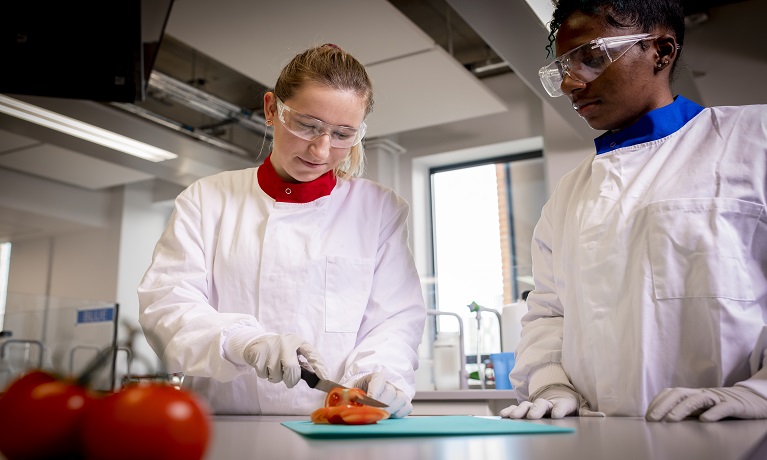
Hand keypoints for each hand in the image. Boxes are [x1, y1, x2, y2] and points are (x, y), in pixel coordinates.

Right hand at [243, 334, 327, 387]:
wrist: (258, 341)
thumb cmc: (281, 351)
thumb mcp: (294, 352)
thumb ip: (304, 364)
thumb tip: (319, 380)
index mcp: (298, 342)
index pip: (311, 353)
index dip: (319, 365)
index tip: (325, 378)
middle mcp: (285, 342)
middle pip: (291, 369)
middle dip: (291, 379)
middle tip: (288, 378)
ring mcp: (271, 347)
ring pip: (276, 375)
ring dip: (276, 377)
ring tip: (274, 366)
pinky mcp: (258, 354)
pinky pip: (264, 375)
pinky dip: (265, 374)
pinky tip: (264, 364)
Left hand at [349, 372, 411, 417]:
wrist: (365, 395)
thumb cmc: (356, 393)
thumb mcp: (347, 390)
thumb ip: (344, 393)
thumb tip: (339, 398)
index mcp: (374, 377)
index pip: (379, 379)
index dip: (374, 392)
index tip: (366, 403)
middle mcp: (388, 383)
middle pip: (390, 392)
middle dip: (381, 404)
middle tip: (372, 412)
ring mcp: (398, 393)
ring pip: (400, 399)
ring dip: (390, 409)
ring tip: (379, 414)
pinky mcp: (403, 403)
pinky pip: (407, 407)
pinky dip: (399, 413)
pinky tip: (389, 416)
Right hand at [500, 385, 604, 418]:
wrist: (555, 393)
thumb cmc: (568, 404)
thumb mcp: (580, 408)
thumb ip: (588, 414)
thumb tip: (604, 415)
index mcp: (561, 403)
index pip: (560, 406)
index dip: (558, 409)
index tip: (555, 414)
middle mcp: (546, 403)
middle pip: (541, 405)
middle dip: (536, 410)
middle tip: (532, 415)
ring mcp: (535, 404)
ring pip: (526, 406)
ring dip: (520, 410)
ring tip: (513, 416)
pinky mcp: (526, 407)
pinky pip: (516, 408)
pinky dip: (510, 410)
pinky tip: (503, 414)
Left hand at [646, 386, 766, 421]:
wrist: (752, 400)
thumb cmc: (722, 405)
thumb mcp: (701, 408)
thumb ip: (686, 411)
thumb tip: (663, 419)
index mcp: (693, 394)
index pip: (670, 393)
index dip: (657, 402)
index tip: (647, 415)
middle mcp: (702, 393)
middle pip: (679, 394)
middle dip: (663, 405)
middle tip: (652, 419)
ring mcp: (718, 398)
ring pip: (697, 399)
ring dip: (682, 409)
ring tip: (671, 419)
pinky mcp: (734, 405)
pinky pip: (723, 407)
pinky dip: (713, 413)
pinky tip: (705, 420)